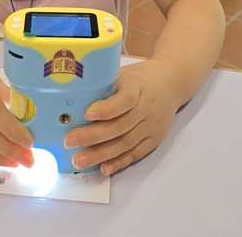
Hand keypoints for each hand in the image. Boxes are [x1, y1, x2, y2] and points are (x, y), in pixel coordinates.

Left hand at [64, 60, 184, 175]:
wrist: (172, 83)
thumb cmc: (140, 77)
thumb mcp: (124, 73)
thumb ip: (105, 86)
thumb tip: (72, 99)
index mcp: (137, 87)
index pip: (124, 100)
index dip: (106, 109)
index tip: (86, 114)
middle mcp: (146, 108)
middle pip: (120, 126)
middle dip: (93, 136)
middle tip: (69, 142)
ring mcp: (152, 126)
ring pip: (125, 143)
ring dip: (101, 154)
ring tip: (79, 160)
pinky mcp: (154, 139)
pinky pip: (135, 154)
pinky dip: (119, 162)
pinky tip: (103, 168)